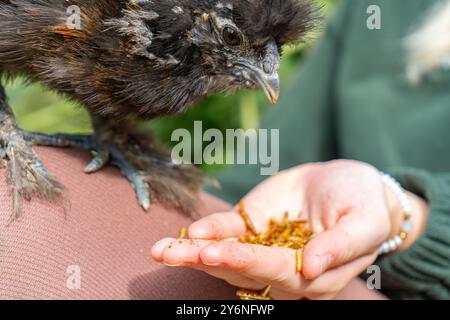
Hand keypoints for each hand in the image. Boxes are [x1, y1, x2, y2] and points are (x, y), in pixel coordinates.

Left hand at [152, 160, 427, 298]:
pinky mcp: (252, 227)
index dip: (247, 263)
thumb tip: (310, 268)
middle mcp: (282, 269)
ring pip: (226, 256)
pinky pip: (228, 231)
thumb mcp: (365, 222)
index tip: (219, 253)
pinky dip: (208, 231)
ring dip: (193, 253)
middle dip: (206, 262)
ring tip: (162, 250)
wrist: (348, 185)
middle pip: (240, 270)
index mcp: (312, 277)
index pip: (276, 273)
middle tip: (172, 255)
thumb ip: (341, 246)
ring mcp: (263, 248)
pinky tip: (186, 232)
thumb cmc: (363, 205)